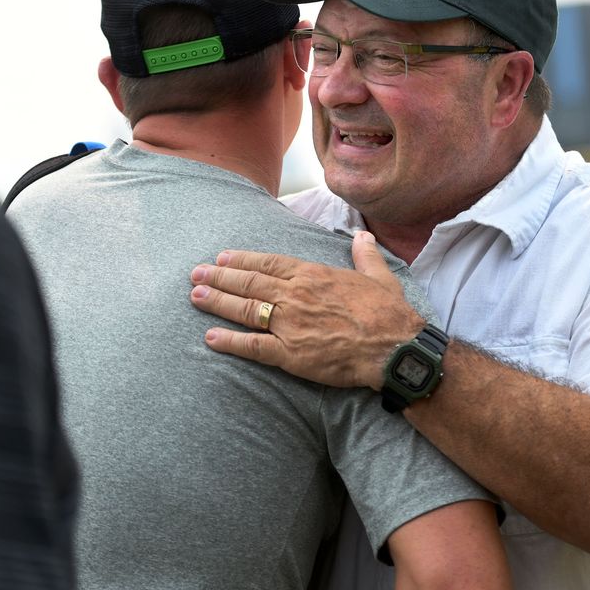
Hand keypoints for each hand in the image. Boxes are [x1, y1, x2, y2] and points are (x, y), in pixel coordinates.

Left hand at [188, 231, 425, 388]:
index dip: (242, 260)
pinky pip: (253, 346)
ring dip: (217, 302)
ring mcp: (290, 324)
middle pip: (249, 283)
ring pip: (245, 310)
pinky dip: (230, 341)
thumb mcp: (380, 276)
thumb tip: (363, 236)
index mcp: (313, 275)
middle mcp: (295, 295)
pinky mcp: (291, 353)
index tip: (222, 258)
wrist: (394, 347)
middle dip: (219, 277)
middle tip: (196, 274)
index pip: (268, 263)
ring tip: (195, 297)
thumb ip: (365, 255)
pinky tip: (210, 337)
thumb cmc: (389, 313)